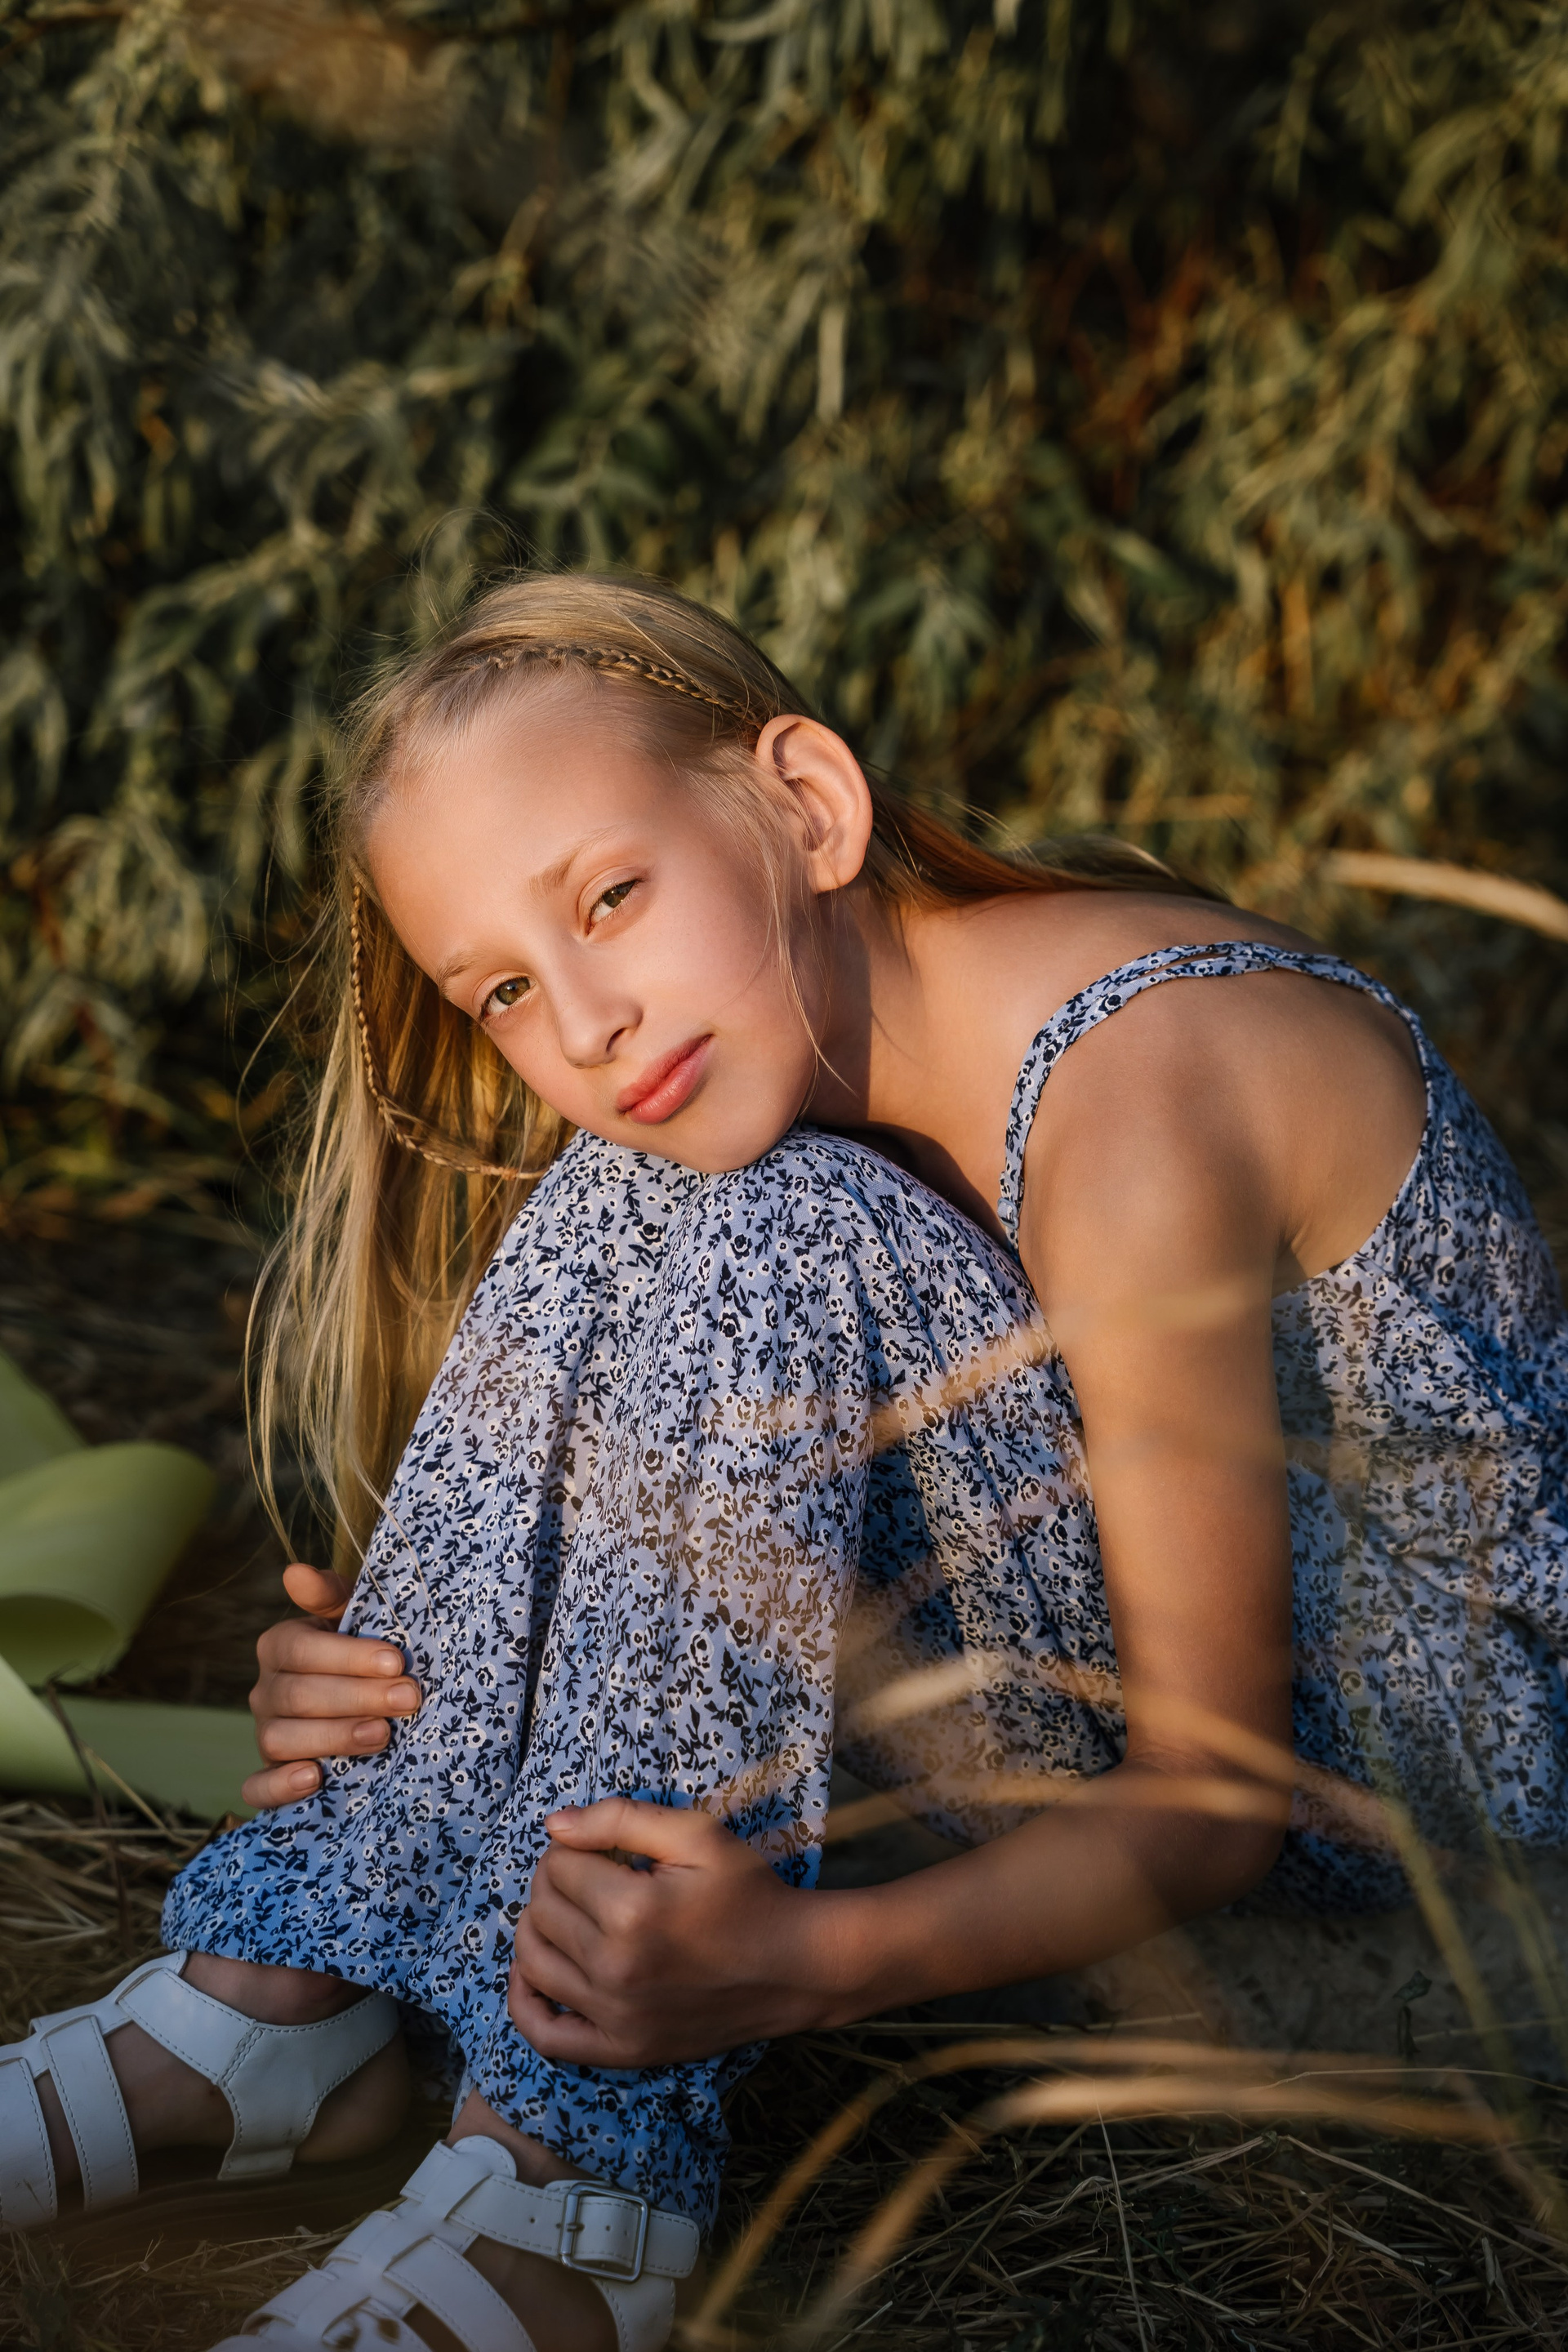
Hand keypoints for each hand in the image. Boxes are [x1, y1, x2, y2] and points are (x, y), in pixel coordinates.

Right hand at [242, 1563, 420, 1810]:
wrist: (370, 1708)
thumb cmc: (366, 1656)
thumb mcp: (356, 1620)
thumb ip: (331, 1596)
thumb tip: (295, 1573)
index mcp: (281, 1646)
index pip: (300, 1649)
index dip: (348, 1656)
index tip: (396, 1662)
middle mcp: (266, 1691)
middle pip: (297, 1695)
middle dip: (357, 1697)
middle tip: (409, 1699)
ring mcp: (265, 1735)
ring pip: (279, 1739)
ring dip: (332, 1737)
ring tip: (381, 1736)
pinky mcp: (268, 1778)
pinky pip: (257, 1787)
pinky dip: (280, 1786)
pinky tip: (314, 1778)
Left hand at [508, 1799, 829, 2067]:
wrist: (794, 1967)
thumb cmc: (749, 1893)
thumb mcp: (697, 1835)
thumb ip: (621, 1819)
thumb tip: (553, 1825)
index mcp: (632, 1911)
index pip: (558, 1868)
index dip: (571, 1848)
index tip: (597, 1849)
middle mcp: (615, 1969)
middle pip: (540, 1913)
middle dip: (552, 1883)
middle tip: (585, 1874)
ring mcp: (616, 2017)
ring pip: (534, 1964)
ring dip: (535, 1929)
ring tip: (564, 1912)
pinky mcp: (624, 2050)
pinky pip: (547, 2035)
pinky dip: (525, 2004)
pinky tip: (530, 1976)